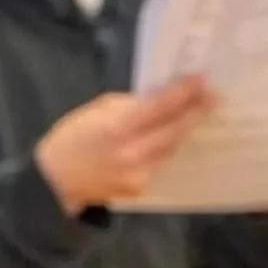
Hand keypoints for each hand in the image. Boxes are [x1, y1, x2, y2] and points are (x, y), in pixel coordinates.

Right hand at [35, 75, 214, 214]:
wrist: (54, 182)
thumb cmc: (71, 139)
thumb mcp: (93, 111)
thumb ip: (126, 105)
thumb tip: (156, 98)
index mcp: (117, 127)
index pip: (161, 107)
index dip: (184, 92)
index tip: (202, 79)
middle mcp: (133, 152)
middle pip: (175, 130)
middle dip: (196, 111)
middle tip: (213, 97)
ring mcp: (139, 172)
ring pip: (171, 148)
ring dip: (182, 131)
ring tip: (194, 115)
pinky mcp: (140, 187)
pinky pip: (160, 163)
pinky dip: (164, 150)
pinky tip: (163, 142)